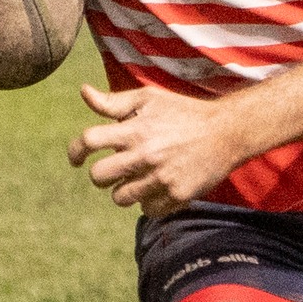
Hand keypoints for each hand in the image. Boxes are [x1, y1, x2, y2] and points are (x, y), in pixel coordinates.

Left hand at [68, 84, 242, 216]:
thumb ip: (114, 101)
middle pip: (98, 176)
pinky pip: (148, 209)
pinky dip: (149, 202)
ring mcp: (161, 177)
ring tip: (138, 180)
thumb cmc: (184, 112)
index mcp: (135, 129)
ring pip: (120, 197)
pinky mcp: (177, 195)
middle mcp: (145, 154)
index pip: (89, 141)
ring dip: (124, 190)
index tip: (76, 159)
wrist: (227, 132)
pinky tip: (158, 188)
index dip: (75, 151)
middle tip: (112, 172)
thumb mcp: (149, 99)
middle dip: (100, 176)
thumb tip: (83, 92)